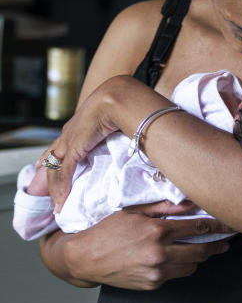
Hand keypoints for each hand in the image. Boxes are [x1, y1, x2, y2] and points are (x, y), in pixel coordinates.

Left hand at [45, 76, 138, 211]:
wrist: (117, 98)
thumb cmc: (123, 102)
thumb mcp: (116, 115)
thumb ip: (118, 125)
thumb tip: (134, 129)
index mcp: (77, 123)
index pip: (60, 143)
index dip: (52, 155)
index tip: (44, 164)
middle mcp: (68, 133)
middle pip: (52, 159)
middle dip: (50, 176)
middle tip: (50, 192)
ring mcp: (68, 142)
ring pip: (55, 169)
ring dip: (55, 189)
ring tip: (57, 205)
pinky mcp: (73, 150)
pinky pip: (64, 173)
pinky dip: (62, 188)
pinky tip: (62, 200)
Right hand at [62, 201, 232, 289]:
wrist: (84, 258)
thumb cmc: (107, 230)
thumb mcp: (135, 211)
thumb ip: (165, 207)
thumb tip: (191, 202)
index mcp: (158, 231)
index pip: (199, 228)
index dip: (218, 225)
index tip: (229, 224)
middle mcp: (160, 253)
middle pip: (201, 250)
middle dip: (217, 245)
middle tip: (226, 241)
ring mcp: (156, 272)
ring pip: (191, 266)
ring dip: (200, 257)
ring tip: (205, 249)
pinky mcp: (152, 284)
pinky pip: (175, 275)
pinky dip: (180, 266)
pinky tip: (178, 258)